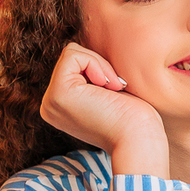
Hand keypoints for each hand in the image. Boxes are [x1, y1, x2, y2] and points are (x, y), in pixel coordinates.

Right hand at [40, 41, 169, 176]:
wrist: (140, 139)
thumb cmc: (135, 118)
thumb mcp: (107, 92)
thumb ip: (91, 76)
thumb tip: (84, 51)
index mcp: (60, 107)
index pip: (73, 65)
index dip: (99, 69)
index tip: (116, 92)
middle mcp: (49, 106)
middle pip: (71, 56)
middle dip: (99, 66)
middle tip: (116, 90)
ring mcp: (50, 102)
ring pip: (71, 52)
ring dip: (100, 65)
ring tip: (113, 90)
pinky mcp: (57, 94)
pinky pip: (72, 54)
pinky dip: (96, 64)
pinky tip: (107, 87)